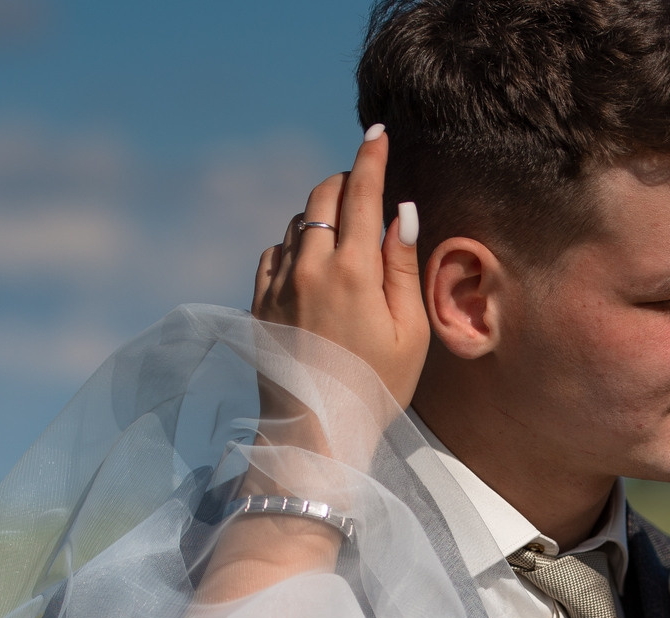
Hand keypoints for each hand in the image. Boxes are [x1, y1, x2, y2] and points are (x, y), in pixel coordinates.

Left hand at [253, 126, 427, 407]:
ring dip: (322, 214)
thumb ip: (403, 267)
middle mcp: (309, 266)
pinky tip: (313, 265)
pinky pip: (275, 251)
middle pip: (322, 194)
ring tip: (345, 238)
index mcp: (352, 271)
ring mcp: (278, 283)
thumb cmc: (375, 388)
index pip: (361, 191)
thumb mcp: (410, 332)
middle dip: (345, 180)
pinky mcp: (259, 301)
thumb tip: (400, 212)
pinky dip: (296, 244)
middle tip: (365, 188)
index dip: (371, 156)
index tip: (378, 132)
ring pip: (298, 221)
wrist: (315, 433)